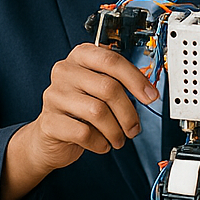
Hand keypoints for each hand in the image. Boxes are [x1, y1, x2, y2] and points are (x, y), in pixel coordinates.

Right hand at [19, 43, 157, 171]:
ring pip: (97, 112)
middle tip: (134, 128)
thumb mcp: (98, 89)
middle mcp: (65, 71)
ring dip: (115, 131)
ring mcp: (55, 96)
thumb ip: (118, 83)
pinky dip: (100, 142)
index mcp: (80, 56)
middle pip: (108, 88)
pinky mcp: (50, 122)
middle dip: (128, 112)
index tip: (150, 96)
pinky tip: (101, 143)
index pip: (112, 61)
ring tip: (118, 138)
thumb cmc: (79, 109)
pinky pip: (84, 133)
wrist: (49, 136)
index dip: (136, 79)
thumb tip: (147, 92)